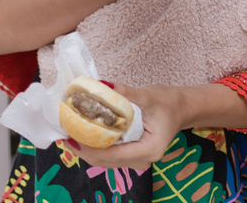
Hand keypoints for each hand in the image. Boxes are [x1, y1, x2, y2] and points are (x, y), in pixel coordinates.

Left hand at [62, 83, 184, 171]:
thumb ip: (125, 93)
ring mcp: (137, 160)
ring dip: (86, 149)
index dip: (89, 148)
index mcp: (149, 150)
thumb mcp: (148, 95)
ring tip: (68, 134)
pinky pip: (109, 155)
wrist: (183, 107)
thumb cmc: (169, 102)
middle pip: (105, 161)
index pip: (112, 155)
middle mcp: (142, 160)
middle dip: (83, 149)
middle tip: (63, 135)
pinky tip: (83, 135)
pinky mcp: (132, 155)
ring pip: (105, 161)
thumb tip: (101, 85)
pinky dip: (95, 147)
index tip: (71, 137)